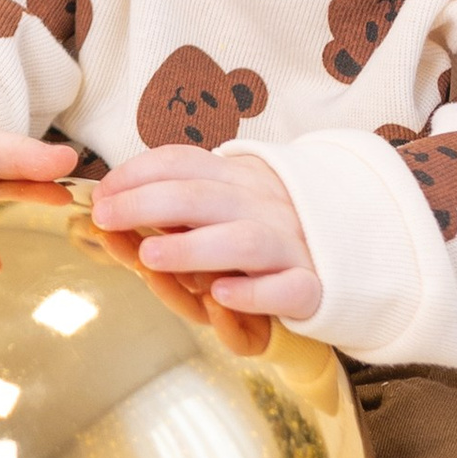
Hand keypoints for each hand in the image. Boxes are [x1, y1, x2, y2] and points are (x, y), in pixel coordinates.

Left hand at [85, 144, 320, 319]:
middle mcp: (263, 206)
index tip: (101, 192)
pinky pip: (288, 287)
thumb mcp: (227, 202)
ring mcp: (290, 245)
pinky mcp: (313, 286)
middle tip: (105, 218)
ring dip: (193, 247)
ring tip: (150, 257)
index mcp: (240, 179)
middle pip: (202, 197)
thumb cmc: (266, 231)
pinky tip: (222, 295)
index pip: (183, 162)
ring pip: (242, 240)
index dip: (137, 173)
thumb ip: (180, 202)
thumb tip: (110, 203)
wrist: (355, 251)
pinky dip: (255, 291)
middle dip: (146, 203)